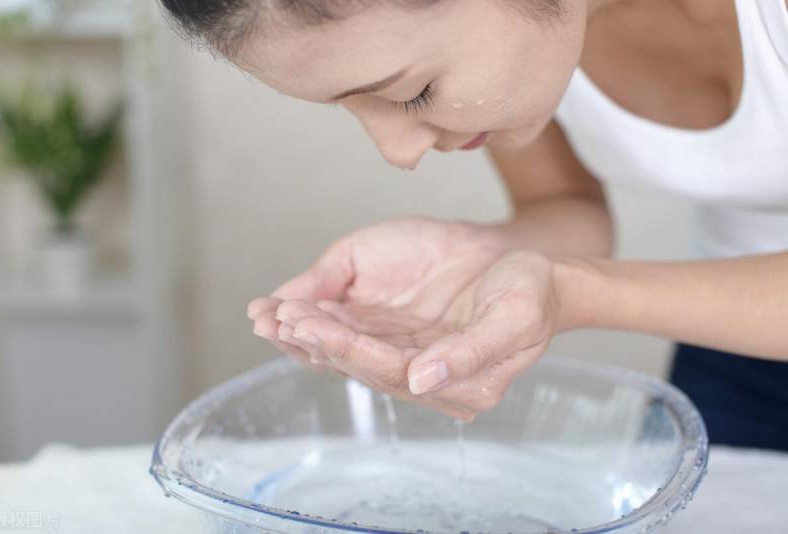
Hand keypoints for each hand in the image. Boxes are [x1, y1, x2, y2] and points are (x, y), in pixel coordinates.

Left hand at [248, 216, 559, 419]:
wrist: (530, 267)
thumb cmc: (530, 292)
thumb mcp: (514, 318)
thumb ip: (469, 353)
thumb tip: (420, 380)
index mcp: (460, 385)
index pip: (392, 371)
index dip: (348, 350)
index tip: (309, 325)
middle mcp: (427, 378)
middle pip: (362, 365)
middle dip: (316, 340)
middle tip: (275, 317)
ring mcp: (410, 356)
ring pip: (350, 352)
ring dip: (307, 334)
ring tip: (267, 314)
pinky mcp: (397, 335)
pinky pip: (352, 334)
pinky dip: (319, 320)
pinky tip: (286, 308)